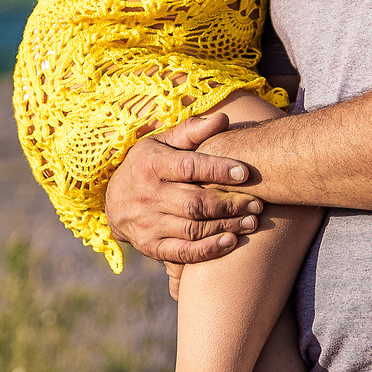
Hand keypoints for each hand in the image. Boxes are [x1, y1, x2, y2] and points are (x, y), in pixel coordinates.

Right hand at [103, 110, 262, 264]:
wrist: (113, 202)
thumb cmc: (147, 165)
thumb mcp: (161, 143)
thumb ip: (192, 131)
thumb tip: (223, 119)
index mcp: (151, 164)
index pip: (188, 167)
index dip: (219, 170)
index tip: (246, 172)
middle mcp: (148, 195)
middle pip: (195, 203)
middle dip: (230, 204)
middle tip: (257, 203)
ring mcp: (148, 224)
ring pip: (193, 228)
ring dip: (226, 226)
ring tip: (252, 222)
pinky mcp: (151, 246)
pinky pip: (183, 252)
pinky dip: (208, 250)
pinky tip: (231, 242)